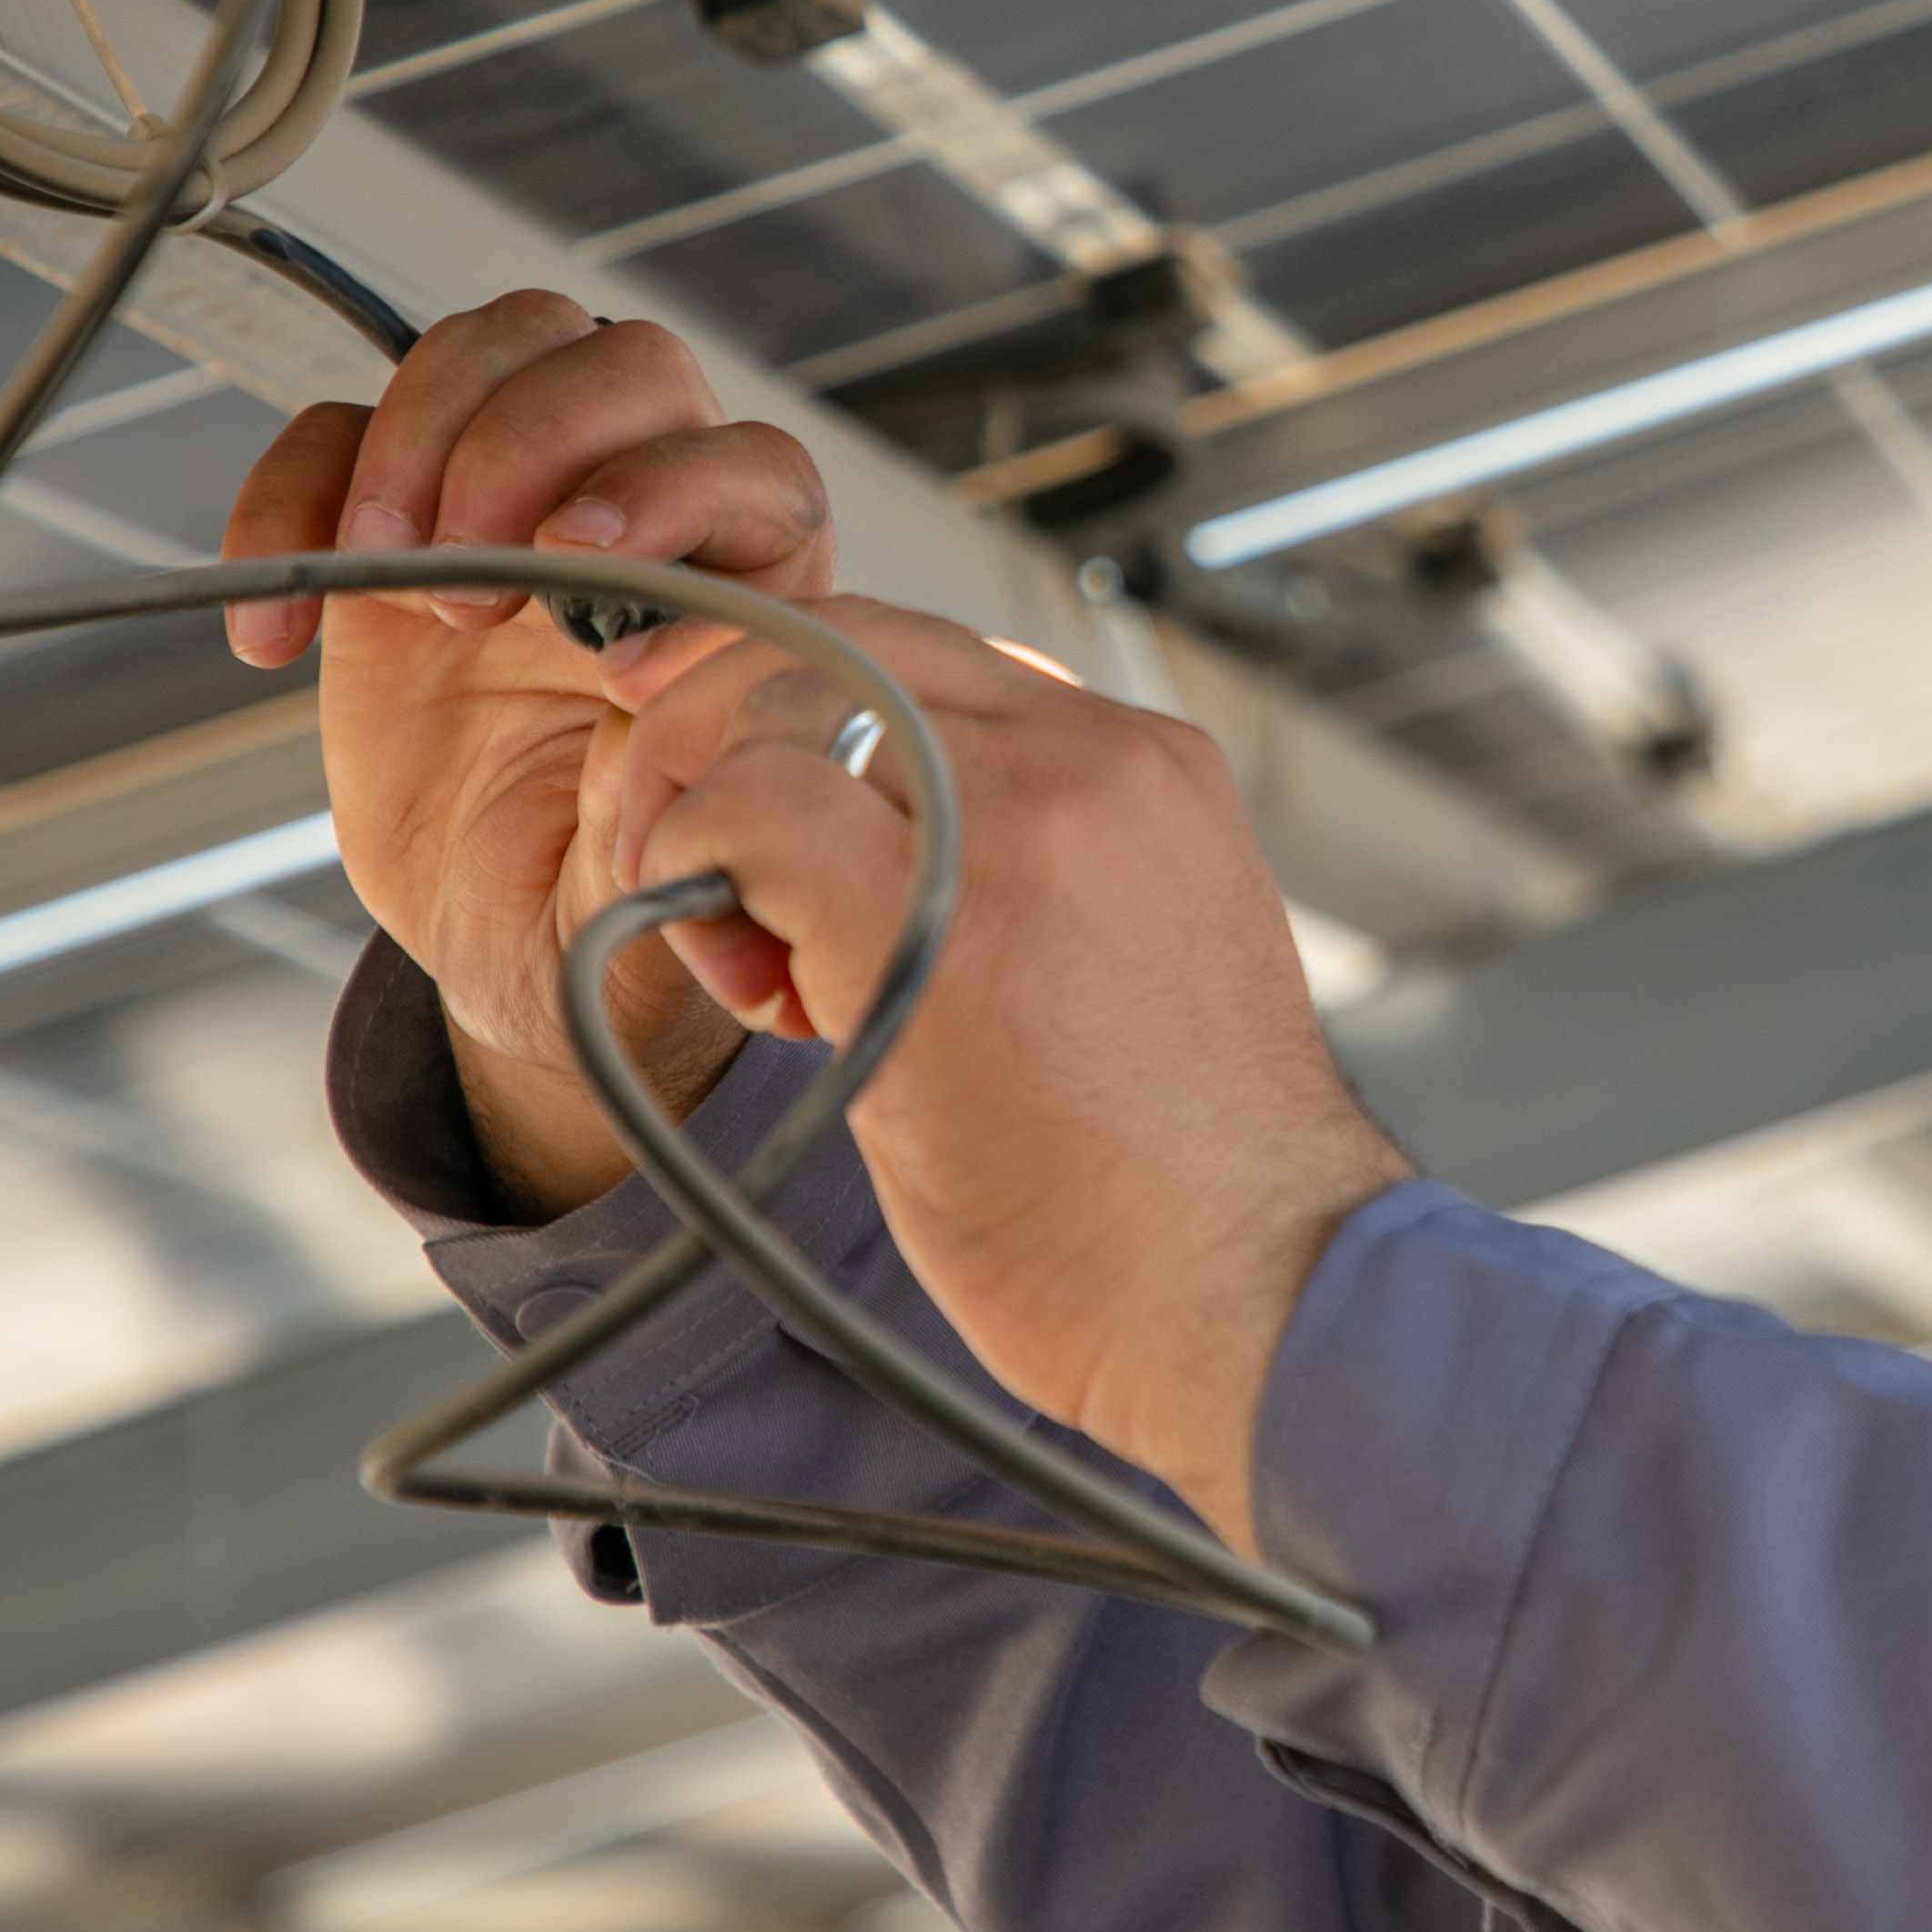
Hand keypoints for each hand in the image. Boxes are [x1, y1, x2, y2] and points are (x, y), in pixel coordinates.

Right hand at [218, 298, 839, 1216]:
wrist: (499, 937)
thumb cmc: (605, 915)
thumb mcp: (652, 909)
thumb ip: (669, 825)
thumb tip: (648, 731)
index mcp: (750, 593)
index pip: (755, 469)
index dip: (673, 492)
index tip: (579, 573)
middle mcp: (649, 517)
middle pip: (625, 364)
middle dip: (532, 441)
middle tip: (464, 570)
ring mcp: (520, 498)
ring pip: (498, 347)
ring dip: (420, 431)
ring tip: (379, 567)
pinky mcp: (397, 514)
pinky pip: (334, 429)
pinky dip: (288, 500)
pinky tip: (277, 636)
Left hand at [615, 602, 1412, 1554]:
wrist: (1255, 1290)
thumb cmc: (1170, 1179)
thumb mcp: (1126, 960)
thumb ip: (1019, 871)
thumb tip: (857, 854)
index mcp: (1144, 766)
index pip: (927, 651)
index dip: (800, 694)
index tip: (730, 771)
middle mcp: (1090, 761)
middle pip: (842, 641)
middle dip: (718, 722)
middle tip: (675, 845)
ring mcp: (1021, 823)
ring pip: (784, 702)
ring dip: (707, 807)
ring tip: (739, 952)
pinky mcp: (937, 911)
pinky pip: (752, 809)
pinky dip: (697, 868)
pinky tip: (744, 979)